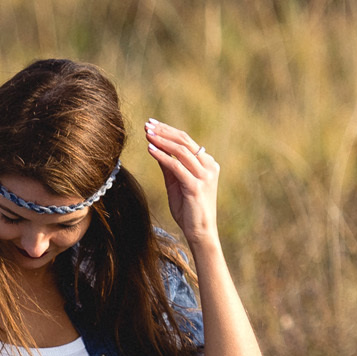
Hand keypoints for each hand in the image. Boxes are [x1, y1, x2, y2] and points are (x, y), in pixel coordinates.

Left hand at [144, 118, 221, 250]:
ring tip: (147, 134)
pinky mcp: (196, 186)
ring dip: (162, 141)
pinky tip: (151, 150)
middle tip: (147, 125)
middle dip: (164, 132)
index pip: (186, 141)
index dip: (168, 131)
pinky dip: (163, 156)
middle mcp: (209, 166)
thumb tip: (156, 147)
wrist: (200, 231)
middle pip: (184, 141)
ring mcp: (204, 175)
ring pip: (181, 151)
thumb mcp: (176, 183)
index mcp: (207, 163)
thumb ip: (169, 165)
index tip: (152, 124)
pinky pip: (177, 166)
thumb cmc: (188, 208)